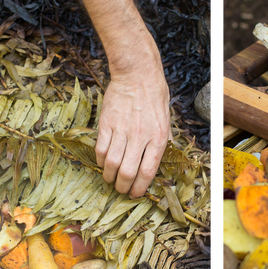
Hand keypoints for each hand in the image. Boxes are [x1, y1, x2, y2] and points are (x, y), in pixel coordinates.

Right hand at [95, 58, 170, 197]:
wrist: (137, 75)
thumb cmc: (154, 97)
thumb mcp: (167, 120)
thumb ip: (164, 141)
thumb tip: (161, 161)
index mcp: (158, 137)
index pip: (148, 171)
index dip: (140, 187)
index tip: (135, 193)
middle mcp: (140, 136)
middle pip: (127, 172)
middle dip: (123, 186)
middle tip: (120, 189)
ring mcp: (122, 130)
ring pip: (112, 163)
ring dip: (109, 176)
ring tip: (110, 179)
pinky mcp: (106, 123)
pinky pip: (100, 149)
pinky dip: (101, 160)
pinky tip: (103, 162)